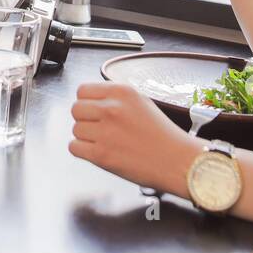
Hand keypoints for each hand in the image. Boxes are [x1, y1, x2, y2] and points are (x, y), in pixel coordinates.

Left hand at [69, 83, 205, 197]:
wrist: (178, 161)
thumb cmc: (163, 135)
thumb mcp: (141, 101)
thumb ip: (115, 98)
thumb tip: (92, 100)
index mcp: (121, 92)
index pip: (82, 91)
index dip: (87, 102)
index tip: (93, 111)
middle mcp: (111, 108)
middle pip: (76, 109)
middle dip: (85, 119)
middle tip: (100, 128)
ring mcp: (105, 131)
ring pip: (75, 130)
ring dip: (86, 137)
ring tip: (106, 142)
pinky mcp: (101, 154)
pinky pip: (74, 148)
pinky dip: (84, 151)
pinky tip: (100, 152)